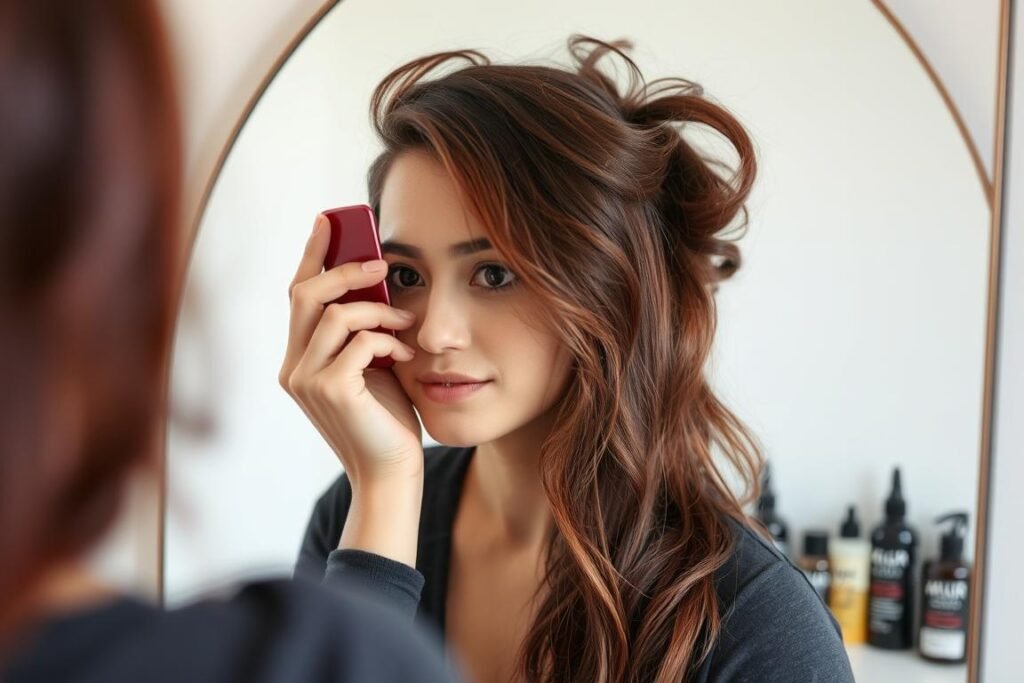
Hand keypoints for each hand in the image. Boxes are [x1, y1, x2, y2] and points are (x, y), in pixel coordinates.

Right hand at [279, 214, 423, 484]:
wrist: (391, 472)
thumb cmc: (385, 419)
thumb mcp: (371, 365)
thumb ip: (362, 331)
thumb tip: (376, 280)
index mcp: (298, 359)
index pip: (297, 295)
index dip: (311, 254)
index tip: (329, 220)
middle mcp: (293, 368)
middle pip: (305, 294)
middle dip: (345, 268)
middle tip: (382, 262)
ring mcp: (307, 381)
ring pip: (336, 314)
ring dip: (379, 311)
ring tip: (407, 321)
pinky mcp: (332, 391)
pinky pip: (360, 342)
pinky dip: (388, 340)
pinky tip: (406, 356)